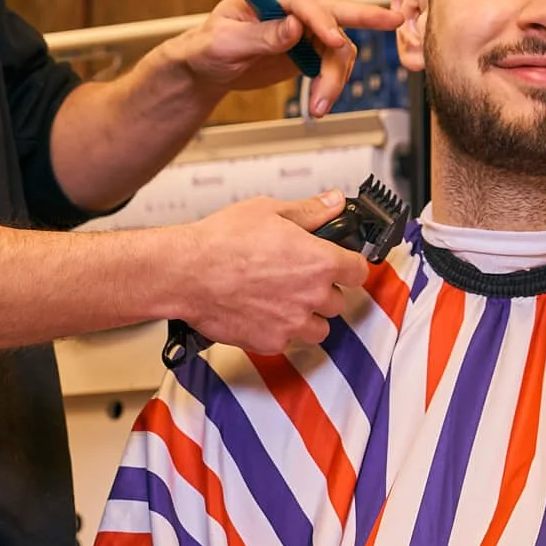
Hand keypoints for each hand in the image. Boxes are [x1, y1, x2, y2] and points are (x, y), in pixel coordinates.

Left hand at [164, 0, 404, 115]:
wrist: (211, 67)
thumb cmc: (209, 47)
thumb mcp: (226, 43)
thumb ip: (260, 35)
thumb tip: (293, 26)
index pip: (304, 0)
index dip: (321, 19)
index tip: (333, 40)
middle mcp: (294, 2)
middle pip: (335, 10)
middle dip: (364, 18)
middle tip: (392, 22)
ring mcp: (306, 24)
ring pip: (339, 47)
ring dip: (334, 78)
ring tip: (318, 106)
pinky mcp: (312, 46)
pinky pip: (334, 63)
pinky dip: (331, 85)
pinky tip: (319, 103)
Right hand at [177, 192, 368, 349]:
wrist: (186, 273)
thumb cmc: (221, 242)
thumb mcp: (270, 211)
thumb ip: (310, 211)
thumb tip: (334, 203)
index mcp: (320, 261)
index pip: (359, 271)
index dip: (350, 265)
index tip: (341, 264)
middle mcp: (312, 295)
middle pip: (339, 301)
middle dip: (323, 290)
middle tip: (299, 278)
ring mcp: (292, 322)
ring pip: (319, 328)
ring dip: (308, 316)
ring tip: (284, 299)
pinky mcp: (271, 341)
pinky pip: (288, 340)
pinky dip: (280, 330)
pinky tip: (262, 312)